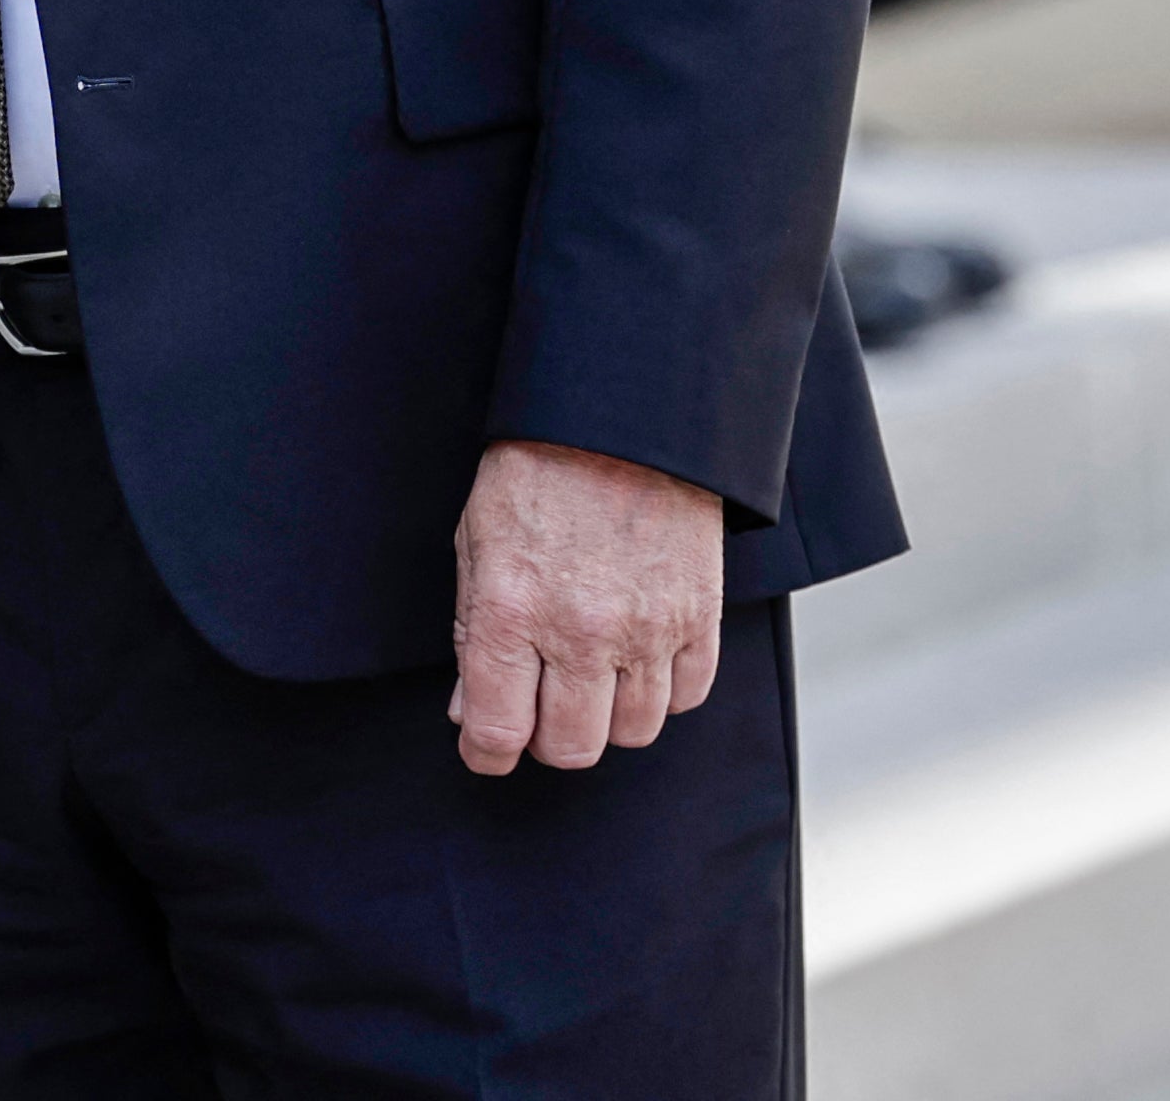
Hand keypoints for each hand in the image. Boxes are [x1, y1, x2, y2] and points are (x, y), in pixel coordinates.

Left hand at [449, 441, 726, 776]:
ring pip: (632, 732)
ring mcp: (647, 627)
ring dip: (607, 715)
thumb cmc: (538, 473)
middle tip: (539, 705)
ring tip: (591, 673)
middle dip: (547, 738)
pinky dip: (663, 690)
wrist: (622, 419)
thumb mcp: (477, 542)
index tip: (488, 747)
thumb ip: (473, 634)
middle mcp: (581, 630)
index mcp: (512, 609)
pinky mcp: (699, 617)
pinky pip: (688, 697)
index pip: (499, 730)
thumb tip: (470, 711)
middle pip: (570, 747)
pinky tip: (638, 656)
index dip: (487, 751)